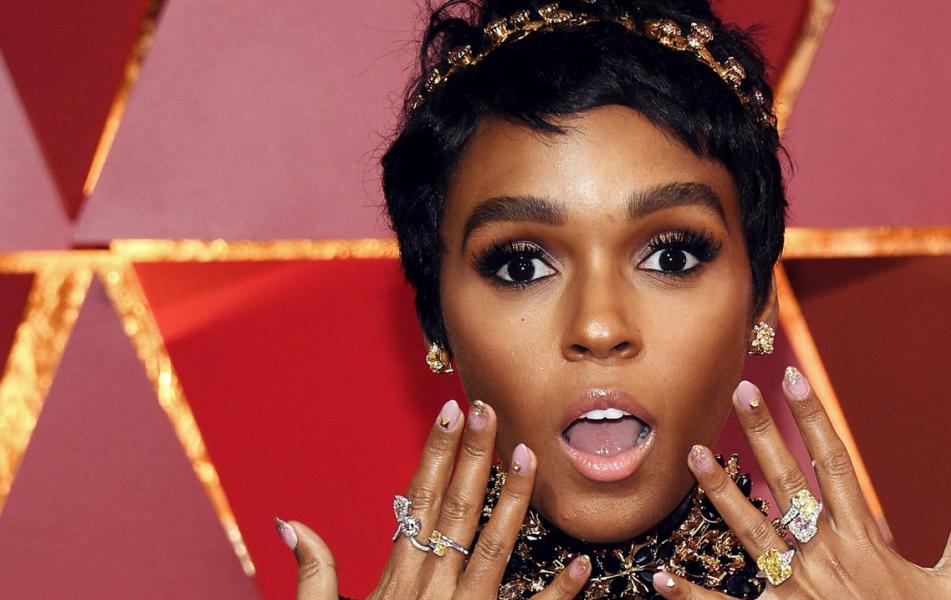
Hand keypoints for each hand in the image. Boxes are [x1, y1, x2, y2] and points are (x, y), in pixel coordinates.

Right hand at [274, 400, 589, 599]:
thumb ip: (314, 574)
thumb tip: (290, 523)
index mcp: (396, 581)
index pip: (417, 503)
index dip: (433, 456)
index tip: (448, 414)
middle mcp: (433, 592)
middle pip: (456, 513)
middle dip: (472, 459)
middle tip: (487, 410)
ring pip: (494, 550)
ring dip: (514, 503)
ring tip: (530, 456)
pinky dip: (558, 592)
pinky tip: (582, 563)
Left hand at [654, 368, 950, 598]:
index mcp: (867, 540)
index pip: (836, 464)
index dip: (814, 418)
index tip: (793, 377)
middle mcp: (829, 558)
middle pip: (790, 484)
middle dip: (764, 435)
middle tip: (739, 392)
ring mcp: (802, 592)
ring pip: (755, 535)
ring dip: (722, 495)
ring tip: (694, 455)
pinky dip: (696, 598)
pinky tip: (664, 579)